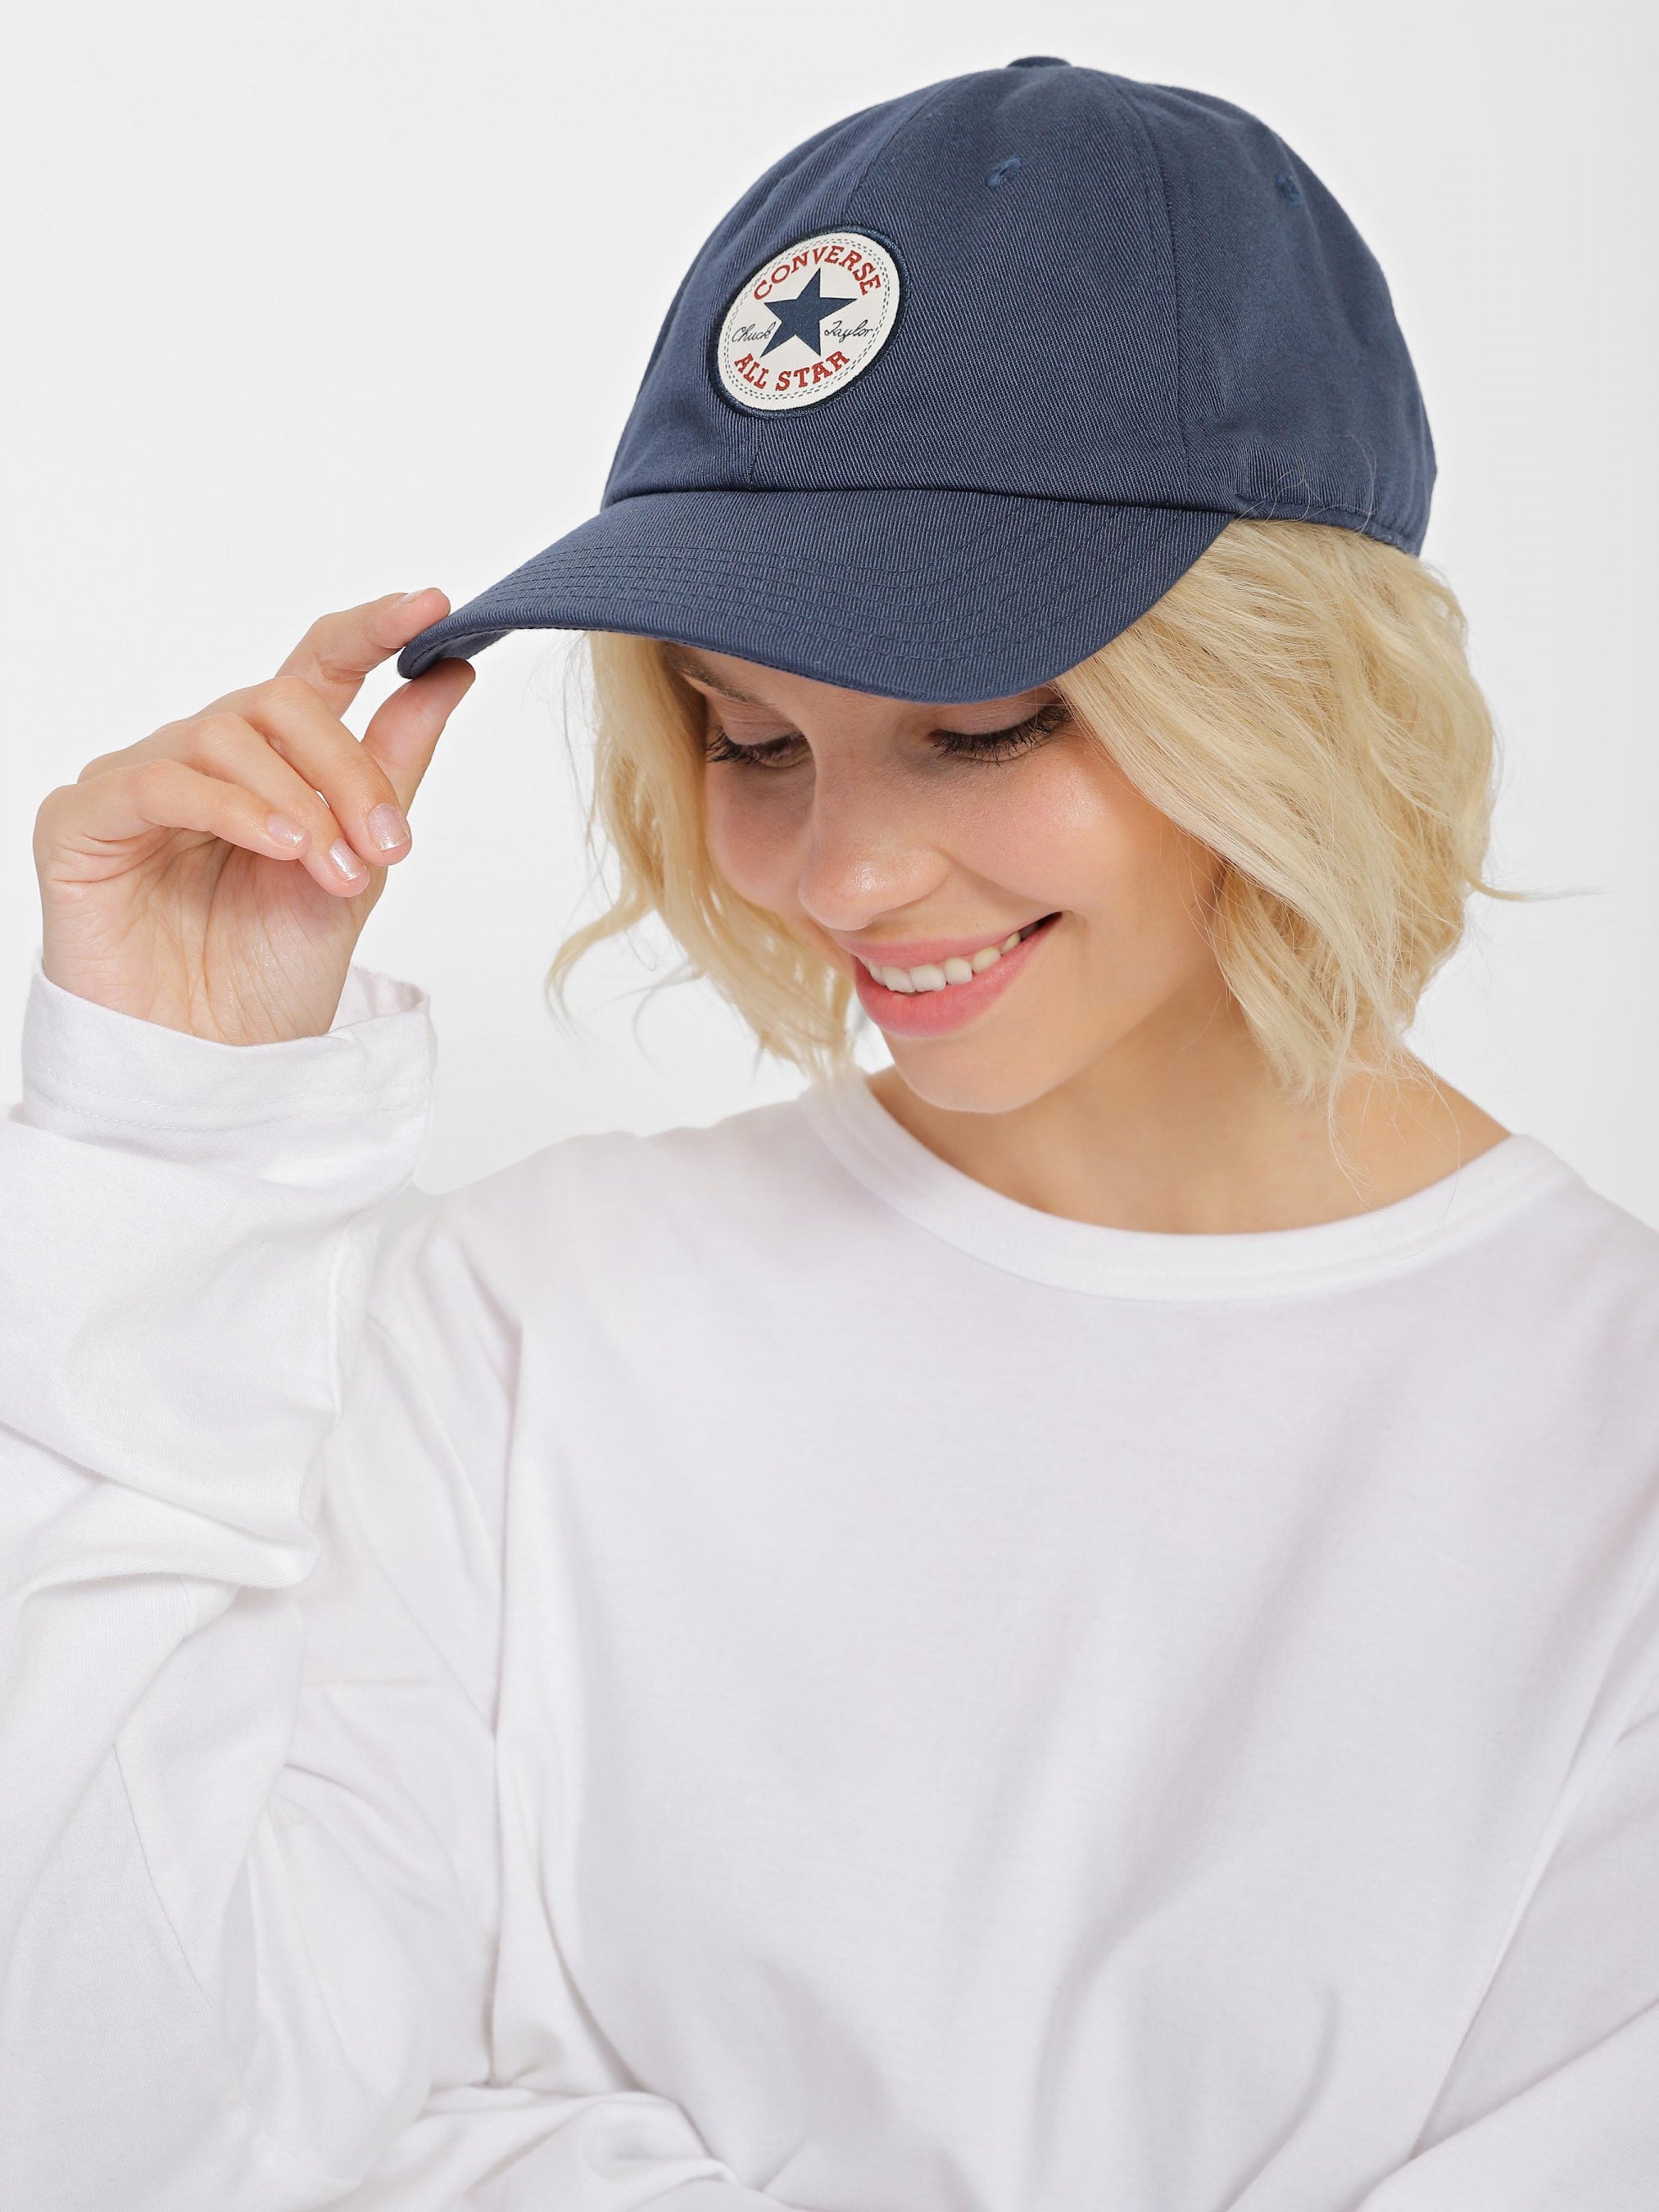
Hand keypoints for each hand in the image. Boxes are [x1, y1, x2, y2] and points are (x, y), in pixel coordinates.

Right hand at [34, 589, 474, 1043]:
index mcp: (270, 766)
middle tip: (389, 844)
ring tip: (334, 873)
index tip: (433, 608)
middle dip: (347, 765)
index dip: (370, 630)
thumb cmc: (271, 979)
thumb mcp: (359, 868)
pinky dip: (231, 809)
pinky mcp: (83, 822)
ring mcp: (137, 784)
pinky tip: (279, 849)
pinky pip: (158, 782)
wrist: (215, 1072)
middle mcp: (200, 760)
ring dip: (299, 801)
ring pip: (224, 736)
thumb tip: (446, 679)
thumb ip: (391, 772)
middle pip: (279, 702)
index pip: (316, 666)